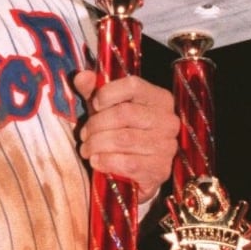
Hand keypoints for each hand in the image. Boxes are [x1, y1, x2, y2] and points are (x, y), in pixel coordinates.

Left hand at [73, 72, 178, 200]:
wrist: (137, 173)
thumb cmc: (122, 133)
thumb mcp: (107, 109)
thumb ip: (93, 91)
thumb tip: (82, 76)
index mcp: (159, 98)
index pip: (133, 85)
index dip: (107, 93)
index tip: (94, 105)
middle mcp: (168, 120)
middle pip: (124, 113)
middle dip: (95, 125)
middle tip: (83, 135)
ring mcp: (167, 146)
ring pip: (122, 139)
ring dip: (96, 145)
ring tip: (86, 149)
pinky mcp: (160, 169)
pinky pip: (128, 163)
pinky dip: (106, 162)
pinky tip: (96, 161)